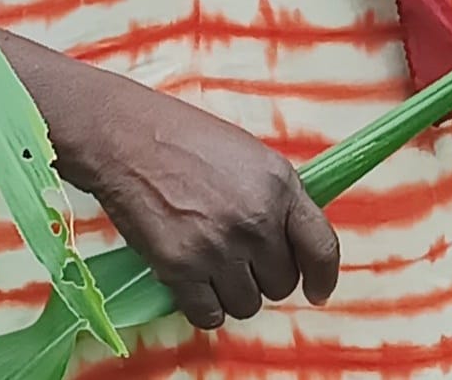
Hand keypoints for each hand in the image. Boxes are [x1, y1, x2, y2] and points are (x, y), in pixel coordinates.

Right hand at [83, 84, 339, 330]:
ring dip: (233, 292)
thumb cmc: (184, 138)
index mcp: (279, 184)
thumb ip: (275, 198)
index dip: (323, 277)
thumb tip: (289, 241)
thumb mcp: (249, 155)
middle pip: (282, 283)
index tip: (317, 291)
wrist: (127, 137)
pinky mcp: (182, 268)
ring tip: (211, 262)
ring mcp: (219, 246)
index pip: (322, 247)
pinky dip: (203, 305)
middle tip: (238, 255)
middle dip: (264, 275)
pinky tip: (193, 280)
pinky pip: (209, 314)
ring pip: (247, 304)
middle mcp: (255, 219)